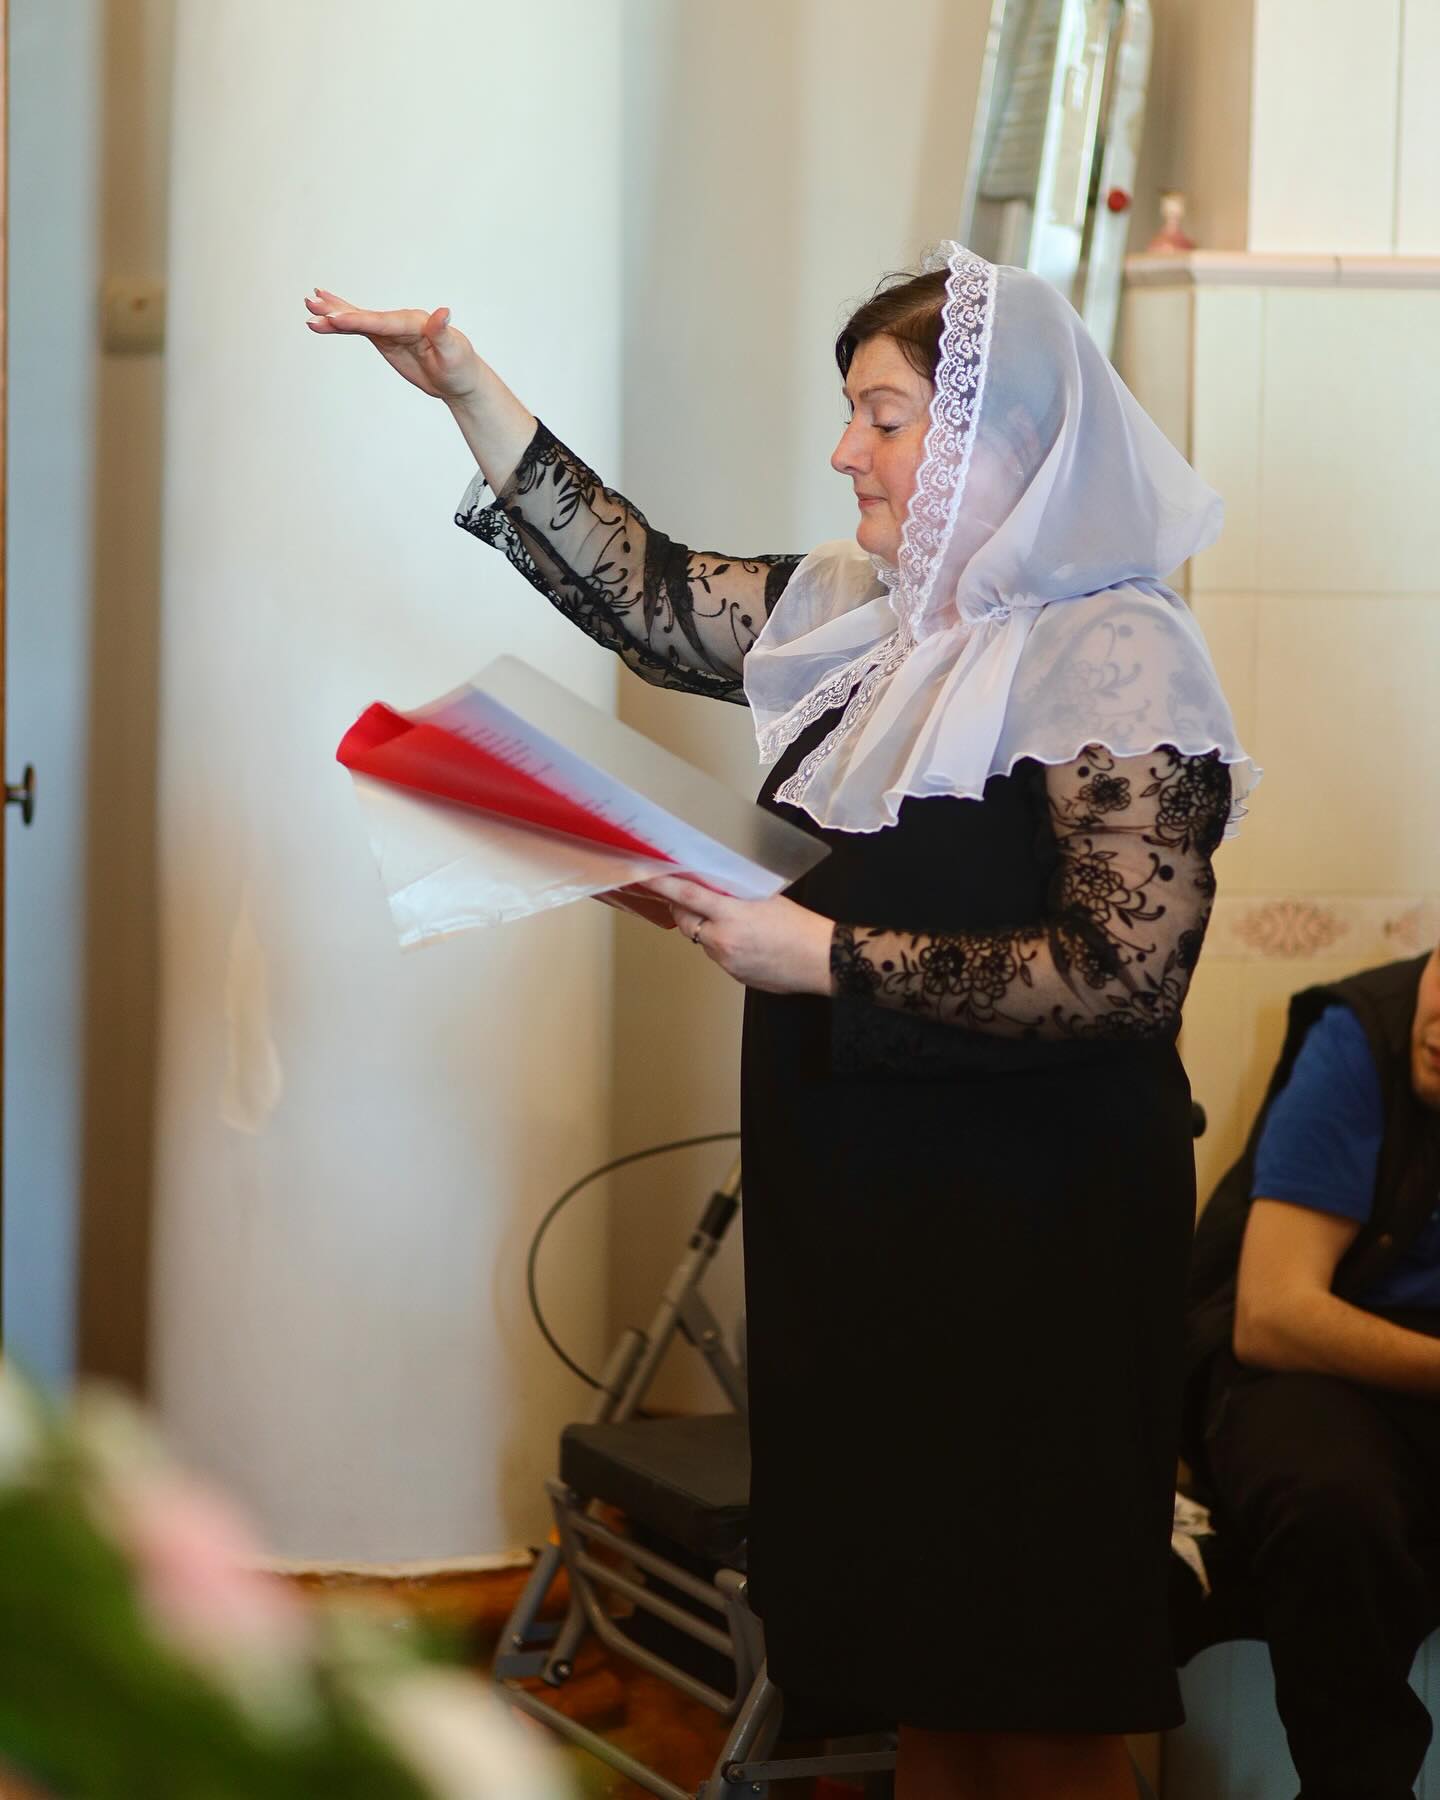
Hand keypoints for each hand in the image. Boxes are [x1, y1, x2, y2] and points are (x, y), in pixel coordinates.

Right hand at [304, 288, 482, 401]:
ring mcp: (390, 329)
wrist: (459, 379)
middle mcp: (400, 321)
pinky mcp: (385, 339)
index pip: (383, 321)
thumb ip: (443, 332)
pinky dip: (341, 325)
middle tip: (313, 304)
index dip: (360, 320)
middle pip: (366, 316)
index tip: (337, 319)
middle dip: (339, 311)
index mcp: (416, 322)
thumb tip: (444, 313)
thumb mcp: (455, 352)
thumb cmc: (461, 366)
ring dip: (334, 314)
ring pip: (358, 320)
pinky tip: (325, 320)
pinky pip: (359, 330)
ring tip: (309, 306)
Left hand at [642, 877, 834, 996]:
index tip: (645, 877)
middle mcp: (723, 940)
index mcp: (731, 915)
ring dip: (707, 930)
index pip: (687, 897)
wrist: (819, 959)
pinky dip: (724, 947)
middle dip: (682, 910)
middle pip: (686, 922)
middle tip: (687, 899)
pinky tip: (747, 943)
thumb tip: (713, 891)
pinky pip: (719, 958)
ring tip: (733, 923)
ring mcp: (726, 962)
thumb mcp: (765, 898)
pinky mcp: (734, 976)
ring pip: (702, 942)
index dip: (662, 885)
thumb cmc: (799, 926)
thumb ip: (734, 895)